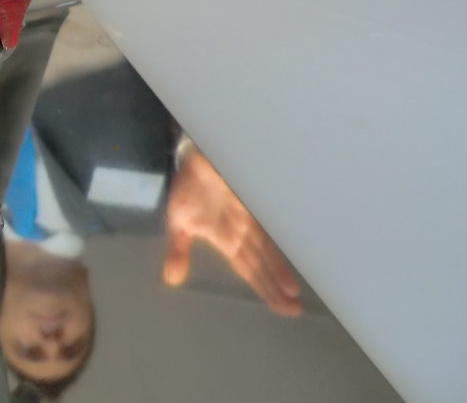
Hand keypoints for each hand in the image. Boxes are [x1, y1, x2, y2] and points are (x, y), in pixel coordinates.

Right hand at [163, 146, 302, 316]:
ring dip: (277, 268)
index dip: (265, 288)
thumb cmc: (188, 189)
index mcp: (227, 239)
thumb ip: (178, 251)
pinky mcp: (252, 197)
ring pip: (266, 247)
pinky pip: (266, 220)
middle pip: (262, 263)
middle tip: (294, 309)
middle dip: (276, 286)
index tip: (282, 307)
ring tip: (291, 290)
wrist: (192, 157)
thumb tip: (172, 281)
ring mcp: (249, 214)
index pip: (249, 269)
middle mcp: (243, 230)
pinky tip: (291, 247)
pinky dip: (276, 237)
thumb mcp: (178, 222)